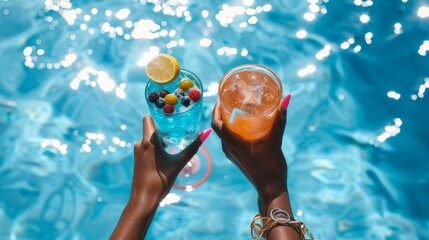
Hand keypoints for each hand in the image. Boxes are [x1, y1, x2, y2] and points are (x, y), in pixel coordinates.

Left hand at [131, 115, 210, 200]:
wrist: (144, 199)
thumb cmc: (160, 181)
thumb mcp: (179, 162)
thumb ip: (193, 147)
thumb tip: (207, 133)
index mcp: (149, 141)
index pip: (149, 117)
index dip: (158, 113)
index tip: (171, 113)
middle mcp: (141, 143)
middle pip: (150, 126)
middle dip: (162, 124)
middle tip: (177, 124)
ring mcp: (138, 151)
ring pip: (149, 136)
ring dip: (160, 136)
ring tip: (174, 137)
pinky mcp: (138, 159)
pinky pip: (147, 145)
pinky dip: (156, 144)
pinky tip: (167, 150)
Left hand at [212, 95, 299, 239]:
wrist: (270, 188)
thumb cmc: (271, 166)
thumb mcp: (275, 140)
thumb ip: (280, 119)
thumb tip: (286, 98)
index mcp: (231, 143)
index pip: (215, 123)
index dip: (215, 109)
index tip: (221, 97)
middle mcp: (228, 148)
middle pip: (218, 126)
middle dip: (221, 112)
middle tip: (229, 98)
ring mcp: (231, 153)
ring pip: (224, 133)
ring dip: (226, 121)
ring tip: (236, 108)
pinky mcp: (237, 157)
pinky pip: (229, 140)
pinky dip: (232, 129)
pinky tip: (244, 124)